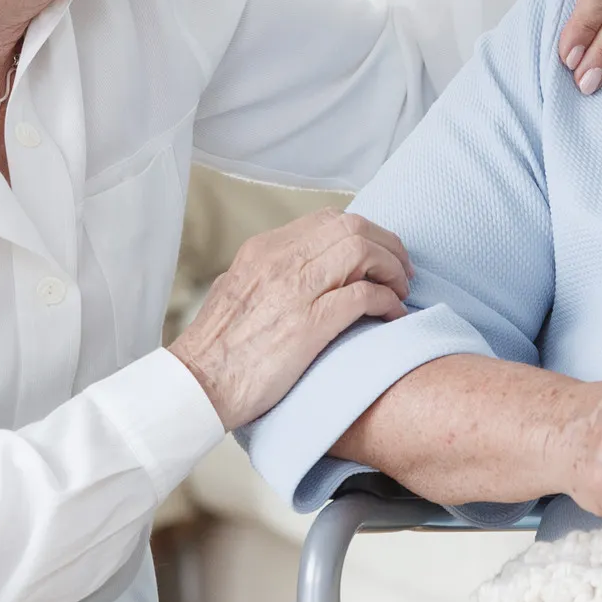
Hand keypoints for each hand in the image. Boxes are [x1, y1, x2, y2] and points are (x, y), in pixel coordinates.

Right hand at [168, 208, 411, 429]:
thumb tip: (291, 274)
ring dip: (392, 268)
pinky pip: (364, 295)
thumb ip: (265, 275)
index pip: (328, 219)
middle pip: (352, 227)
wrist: (199, 382)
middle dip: (387, 245)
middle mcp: (281, 259)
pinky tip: (393, 315)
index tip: (378, 254)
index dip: (364, 232)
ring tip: (401, 291)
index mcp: (263, 249)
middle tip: (402, 269)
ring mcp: (296, 289)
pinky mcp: (310, 323)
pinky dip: (388, 301)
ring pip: (362, 251)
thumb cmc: (216, 348)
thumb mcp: (235, 290)